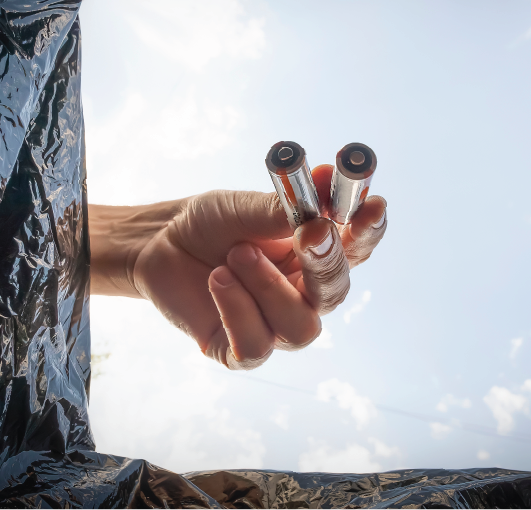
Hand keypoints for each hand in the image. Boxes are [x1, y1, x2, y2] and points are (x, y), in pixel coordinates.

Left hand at [89, 165, 387, 369]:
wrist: (157, 244)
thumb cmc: (212, 223)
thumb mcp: (246, 206)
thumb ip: (285, 205)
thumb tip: (325, 179)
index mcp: (318, 255)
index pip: (358, 247)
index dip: (370, 229)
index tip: (373, 204)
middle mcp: (306, 295)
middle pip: (336, 292)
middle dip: (326, 262)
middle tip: (312, 231)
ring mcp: (277, 326)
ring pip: (302, 327)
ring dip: (270, 287)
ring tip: (234, 255)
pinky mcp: (242, 351)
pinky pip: (257, 346)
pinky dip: (238, 311)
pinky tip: (218, 280)